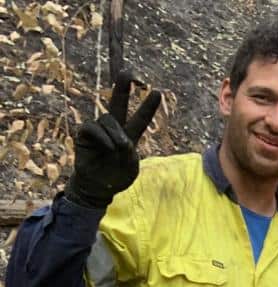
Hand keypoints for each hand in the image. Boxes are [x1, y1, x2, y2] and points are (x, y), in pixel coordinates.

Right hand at [65, 70, 161, 208]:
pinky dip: (102, 137)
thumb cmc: (116, 178)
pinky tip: (107, 147)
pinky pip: (92, 127)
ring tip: (118, 148)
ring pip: (108, 119)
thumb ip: (131, 155)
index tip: (158, 92)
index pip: (140, 119)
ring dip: (115, 133)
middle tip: (127, 73)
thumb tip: (122, 141)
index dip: (148, 107)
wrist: (97, 188)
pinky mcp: (84, 134)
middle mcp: (114, 129)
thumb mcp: (131, 169)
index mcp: (129, 136)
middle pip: (118, 104)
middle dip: (122, 88)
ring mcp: (99, 130)